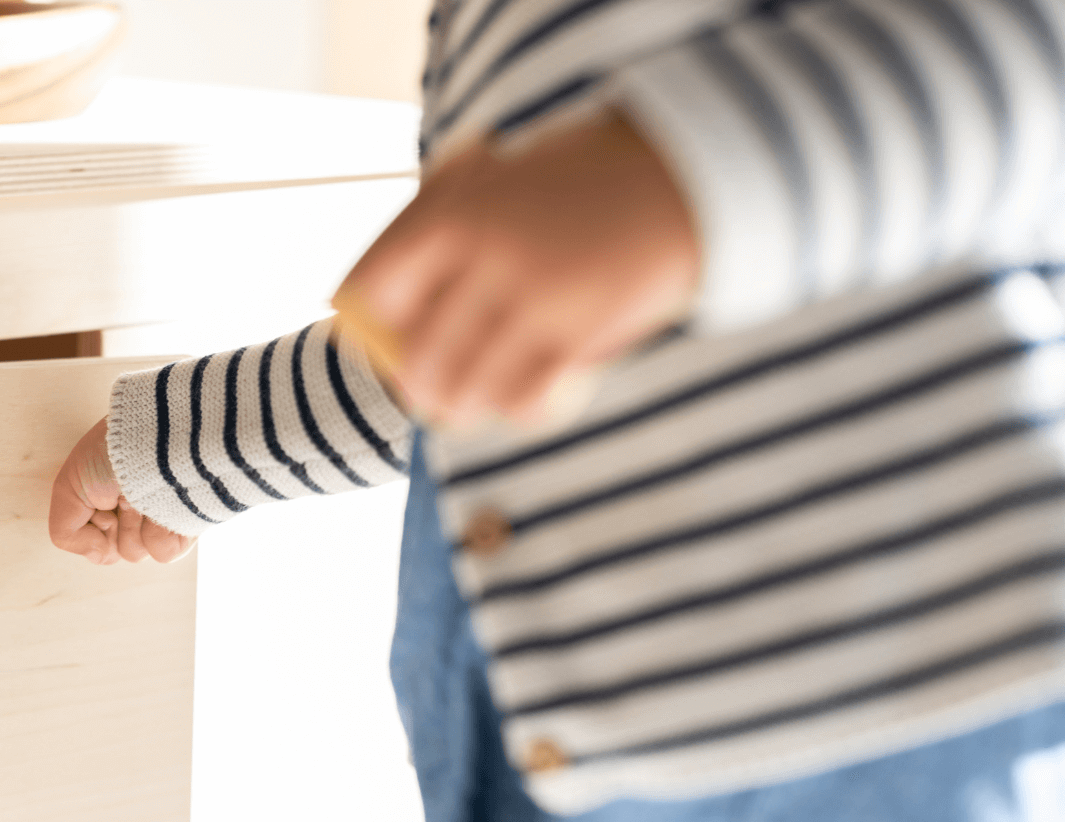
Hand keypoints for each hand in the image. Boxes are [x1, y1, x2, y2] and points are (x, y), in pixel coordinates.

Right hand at [48, 417, 195, 564]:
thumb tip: (101, 556)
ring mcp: (159, 519)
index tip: (96, 494)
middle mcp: (131, 510)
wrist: (160, 435)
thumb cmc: (112, 449)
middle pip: (109, 550)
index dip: (86, 523)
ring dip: (132, 525)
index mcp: (105, 499)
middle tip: (120, 493)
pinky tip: (164, 504)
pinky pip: (163, 554)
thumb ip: (66, 533)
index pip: (87, 537)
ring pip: (133, 553)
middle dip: (110, 524)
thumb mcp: (67, 488)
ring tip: (144, 492)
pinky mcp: (185, 526)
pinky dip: (159, 532)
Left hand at [336, 110, 698, 428]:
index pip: (376, 287)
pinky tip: (524, 400)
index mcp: (458, 213)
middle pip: (418, 357)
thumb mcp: (508, 172)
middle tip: (426, 391)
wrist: (691, 174)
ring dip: (463, 406)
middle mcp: (487, 261)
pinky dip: (517, 409)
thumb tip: (408, 283)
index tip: (385, 332)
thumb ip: (457, 217)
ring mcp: (533, 303)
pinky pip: (524, 401)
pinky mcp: (579, 337)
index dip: (373, 319)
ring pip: (466, 390)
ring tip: (468, 406)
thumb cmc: (594, 169)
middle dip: (418, 384)